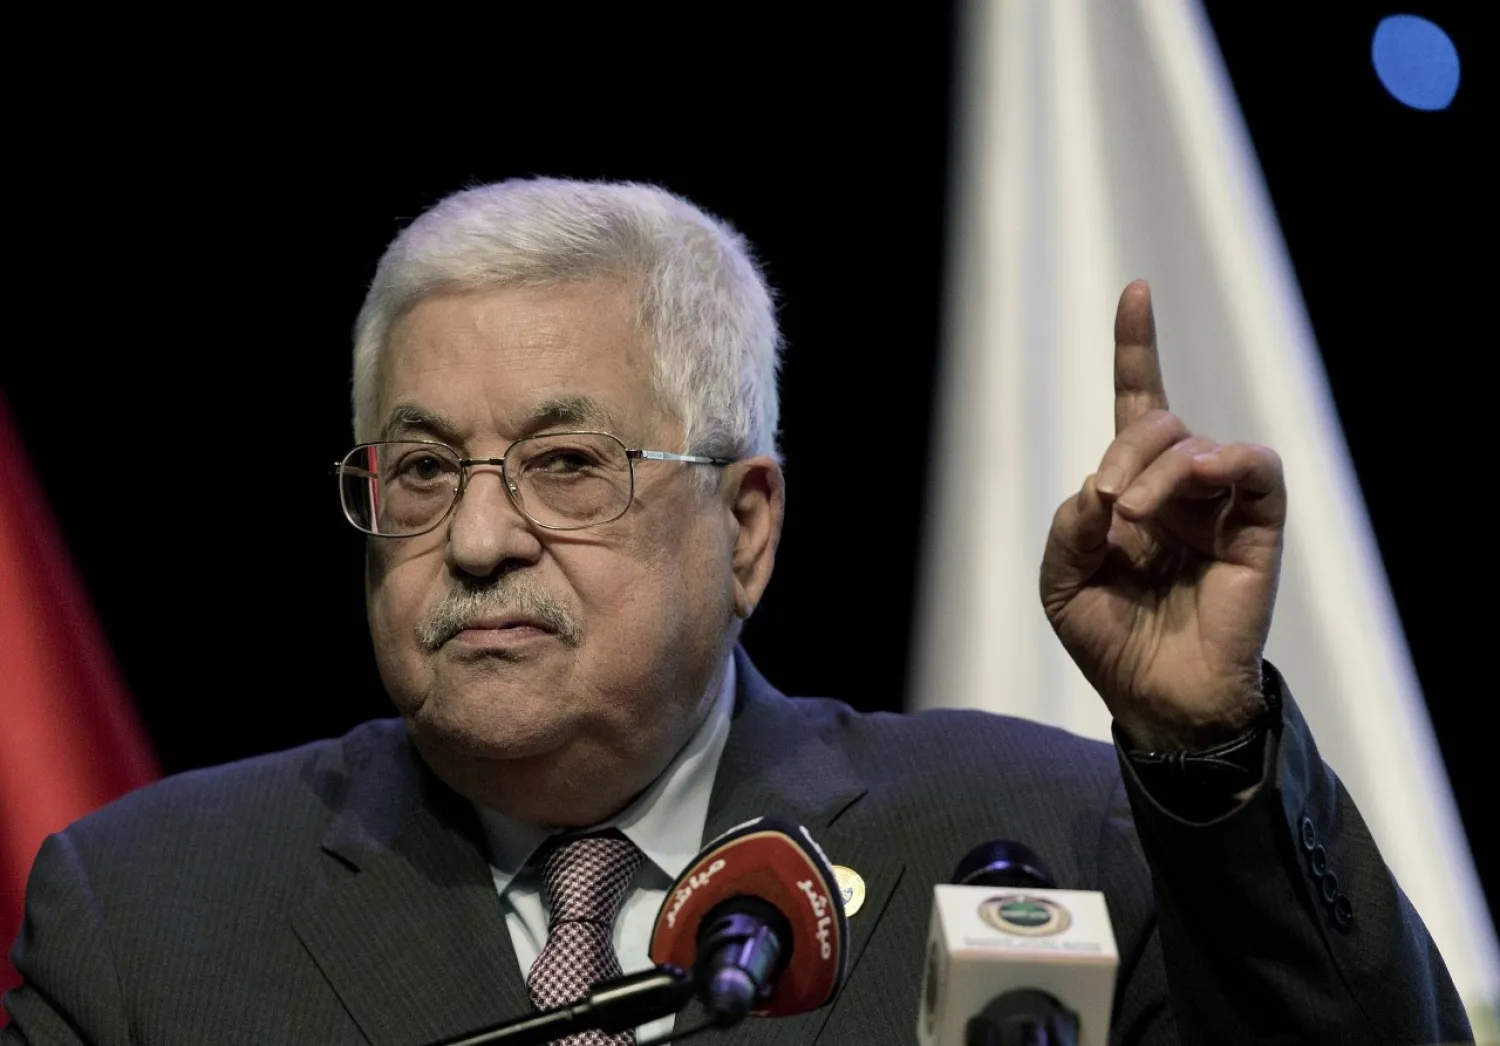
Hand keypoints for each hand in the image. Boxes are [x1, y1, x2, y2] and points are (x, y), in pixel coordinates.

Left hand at [1039, 281, 1285, 749]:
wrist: (1159, 702)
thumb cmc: (1111, 643)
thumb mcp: (1061, 586)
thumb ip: (1068, 530)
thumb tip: (1098, 486)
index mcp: (1132, 494)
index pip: (1137, 409)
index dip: (1137, 351)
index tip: (1136, 293)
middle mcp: (1179, 492)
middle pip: (1159, 425)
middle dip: (1126, 449)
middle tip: (1110, 504)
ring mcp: (1220, 507)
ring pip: (1199, 443)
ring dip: (1160, 467)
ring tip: (1136, 515)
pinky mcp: (1258, 529)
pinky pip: (1255, 469)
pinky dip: (1226, 461)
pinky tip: (1200, 479)